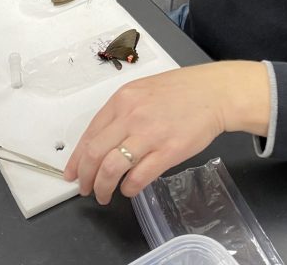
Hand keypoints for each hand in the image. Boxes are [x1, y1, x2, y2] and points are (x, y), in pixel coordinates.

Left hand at [63, 61, 269, 203]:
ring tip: (104, 195)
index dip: (77, 159)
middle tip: (85, 189)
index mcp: (122, 100)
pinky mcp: (168, 151)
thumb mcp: (143, 91)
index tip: (72, 173)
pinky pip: (139, 177)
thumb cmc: (181, 91)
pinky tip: (129, 190)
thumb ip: (122, 112)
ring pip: (112, 167)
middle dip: (86, 177)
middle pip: (95, 153)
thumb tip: (103, 141)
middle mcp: (131, 116)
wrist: (214, 93)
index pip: (90, 134)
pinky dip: (129, 188)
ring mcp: (149, 134)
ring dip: (103, 187)